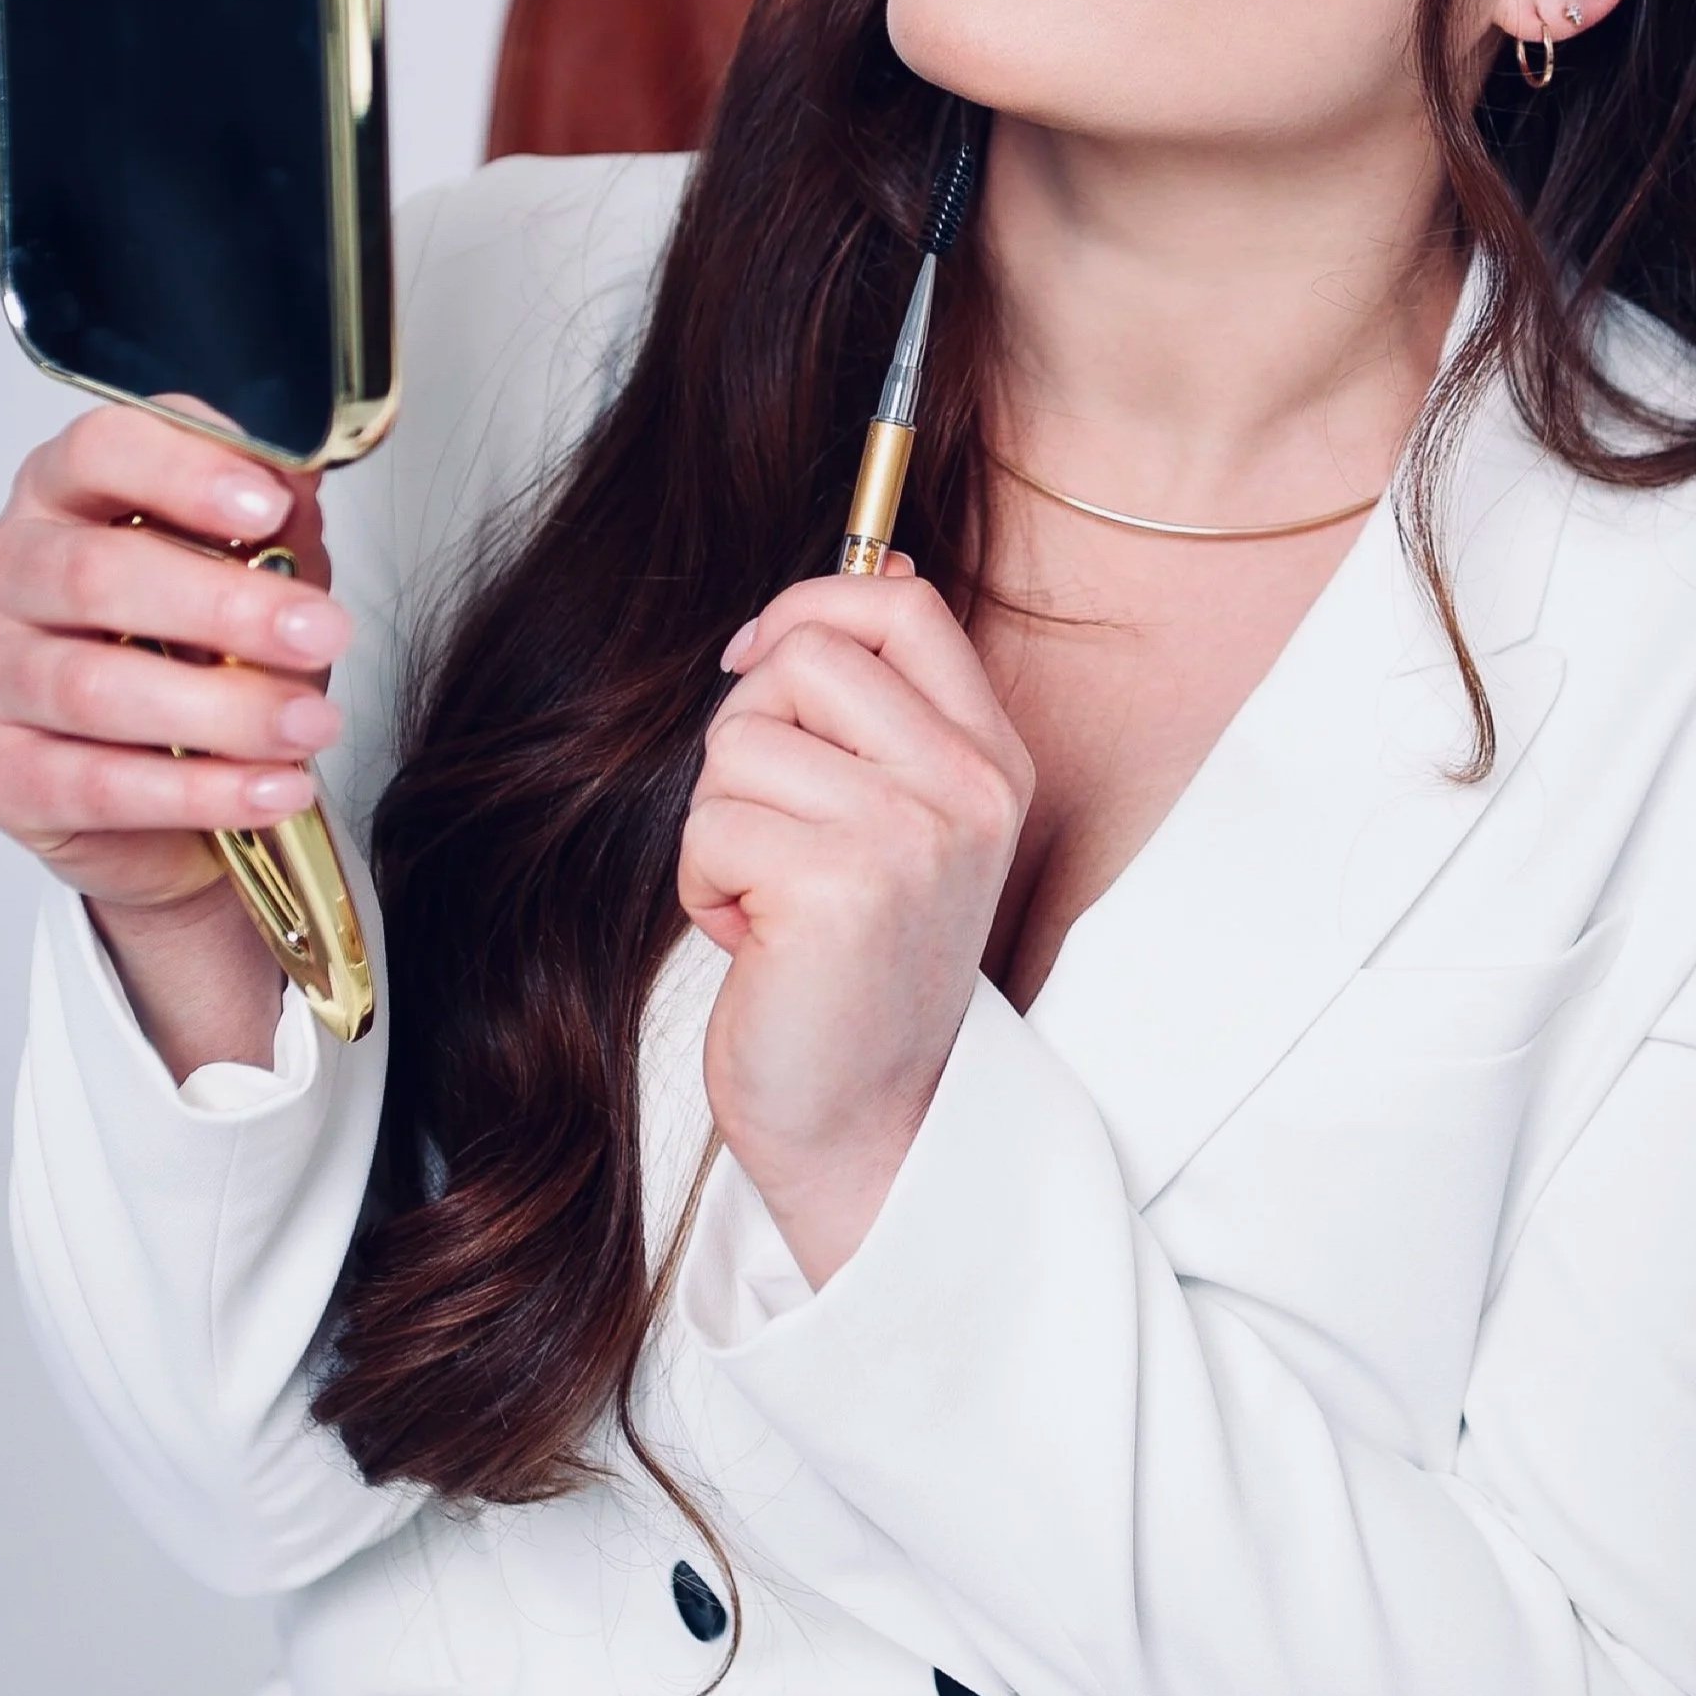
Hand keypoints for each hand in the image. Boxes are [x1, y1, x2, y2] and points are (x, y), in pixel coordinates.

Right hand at [0, 401, 352, 1072]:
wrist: (164, 797)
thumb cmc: (200, 657)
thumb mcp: (255, 573)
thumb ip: (275, 521)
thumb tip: (304, 470)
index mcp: (61, 495)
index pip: (99, 450)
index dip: (182, 471)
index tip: (268, 506)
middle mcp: (4, 573)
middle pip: (95, 572)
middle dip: (224, 606)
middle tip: (323, 632)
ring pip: (94, 686)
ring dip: (223, 709)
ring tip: (310, 725)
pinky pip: (96, 783)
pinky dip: (197, 790)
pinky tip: (271, 788)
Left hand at [681, 567, 1033, 1285]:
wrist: (868, 1123)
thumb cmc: (856, 972)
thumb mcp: (903, 821)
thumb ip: (886, 710)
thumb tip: (874, 572)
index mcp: (991, 761)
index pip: (902, 606)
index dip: (807, 607)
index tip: (752, 661)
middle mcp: (967, 790)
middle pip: (802, 657)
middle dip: (746, 734)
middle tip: (770, 827)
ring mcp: (910, 835)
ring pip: (740, 742)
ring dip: (721, 824)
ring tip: (769, 897)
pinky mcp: (837, 887)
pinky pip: (710, 825)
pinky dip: (704, 886)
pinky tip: (755, 940)